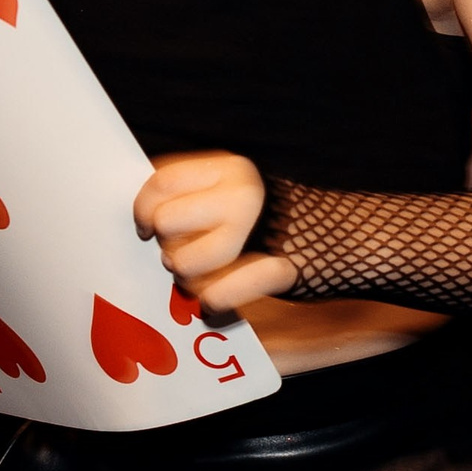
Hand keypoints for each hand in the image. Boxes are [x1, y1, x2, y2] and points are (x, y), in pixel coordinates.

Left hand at [133, 151, 297, 313]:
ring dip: (189, 279)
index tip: (145, 227)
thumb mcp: (226, 189)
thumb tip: (141, 215)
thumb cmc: (259, 219)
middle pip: (166, 225)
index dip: (143, 210)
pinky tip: (216, 298)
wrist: (330, 239)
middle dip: (168, 247)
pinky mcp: (275, 273)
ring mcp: (259, 234)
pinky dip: (213, 301)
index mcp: (229, 169)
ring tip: (204, 274)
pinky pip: (215, 297)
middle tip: (184, 252)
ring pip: (184, 266)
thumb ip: (186, 194)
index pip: (162, 183)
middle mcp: (244, 195)